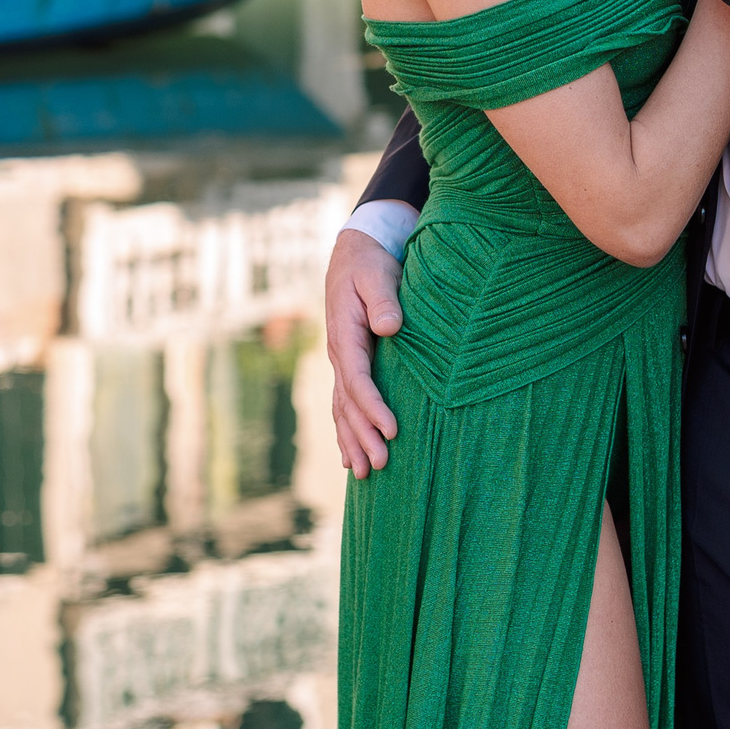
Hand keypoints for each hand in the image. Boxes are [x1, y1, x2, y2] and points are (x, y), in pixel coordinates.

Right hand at [326, 229, 403, 476]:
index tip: (392, 430)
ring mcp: (340, 362)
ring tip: (365, 474)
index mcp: (345, 335)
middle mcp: (338, 354)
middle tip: (382, 466)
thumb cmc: (371, 264)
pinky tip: (350, 457)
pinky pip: (343, 404)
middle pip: (348, 403)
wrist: (354, 254)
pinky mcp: (348, 364)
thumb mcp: (377, 274)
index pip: (357, 379)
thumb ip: (383, 300)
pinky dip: (346, 431)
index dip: (373, 407)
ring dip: (353, 441)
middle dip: (363, 436)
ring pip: (342, 410)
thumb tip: (389, 327)